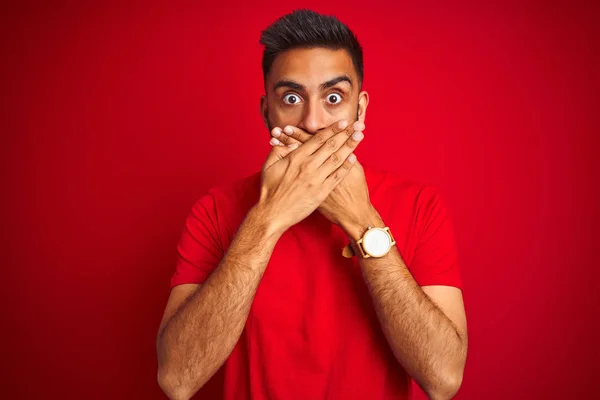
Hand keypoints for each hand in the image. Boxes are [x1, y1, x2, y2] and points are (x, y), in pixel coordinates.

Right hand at [258, 119, 363, 233]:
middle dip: (345, 134)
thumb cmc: (269, 190)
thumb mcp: (269, 166)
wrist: (273, 214)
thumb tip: (288, 141)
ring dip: (349, 146)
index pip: (318, 139)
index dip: (332, 129)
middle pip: (331, 146)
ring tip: (359, 137)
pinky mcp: (321, 192)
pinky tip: (354, 158)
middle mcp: (308, 166)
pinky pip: (337, 176)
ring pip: (337, 159)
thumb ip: (278, 151)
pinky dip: (346, 166)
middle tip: (356, 125)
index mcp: (296, 158)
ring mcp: (316, 179)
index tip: (342, 122)